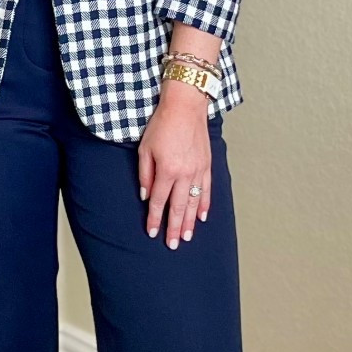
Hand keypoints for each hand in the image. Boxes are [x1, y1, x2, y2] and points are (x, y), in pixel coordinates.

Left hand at [137, 86, 212, 249]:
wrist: (186, 106)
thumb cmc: (162, 124)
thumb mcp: (145, 148)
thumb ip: (145, 174)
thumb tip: (145, 196)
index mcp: (167, 170)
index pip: (158, 201)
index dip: (154, 219)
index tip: (152, 233)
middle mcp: (184, 174)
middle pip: (178, 207)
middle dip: (175, 228)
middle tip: (173, 245)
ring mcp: (198, 170)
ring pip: (194, 202)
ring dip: (191, 222)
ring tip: (188, 237)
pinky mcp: (207, 165)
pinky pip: (206, 190)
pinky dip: (204, 204)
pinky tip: (202, 217)